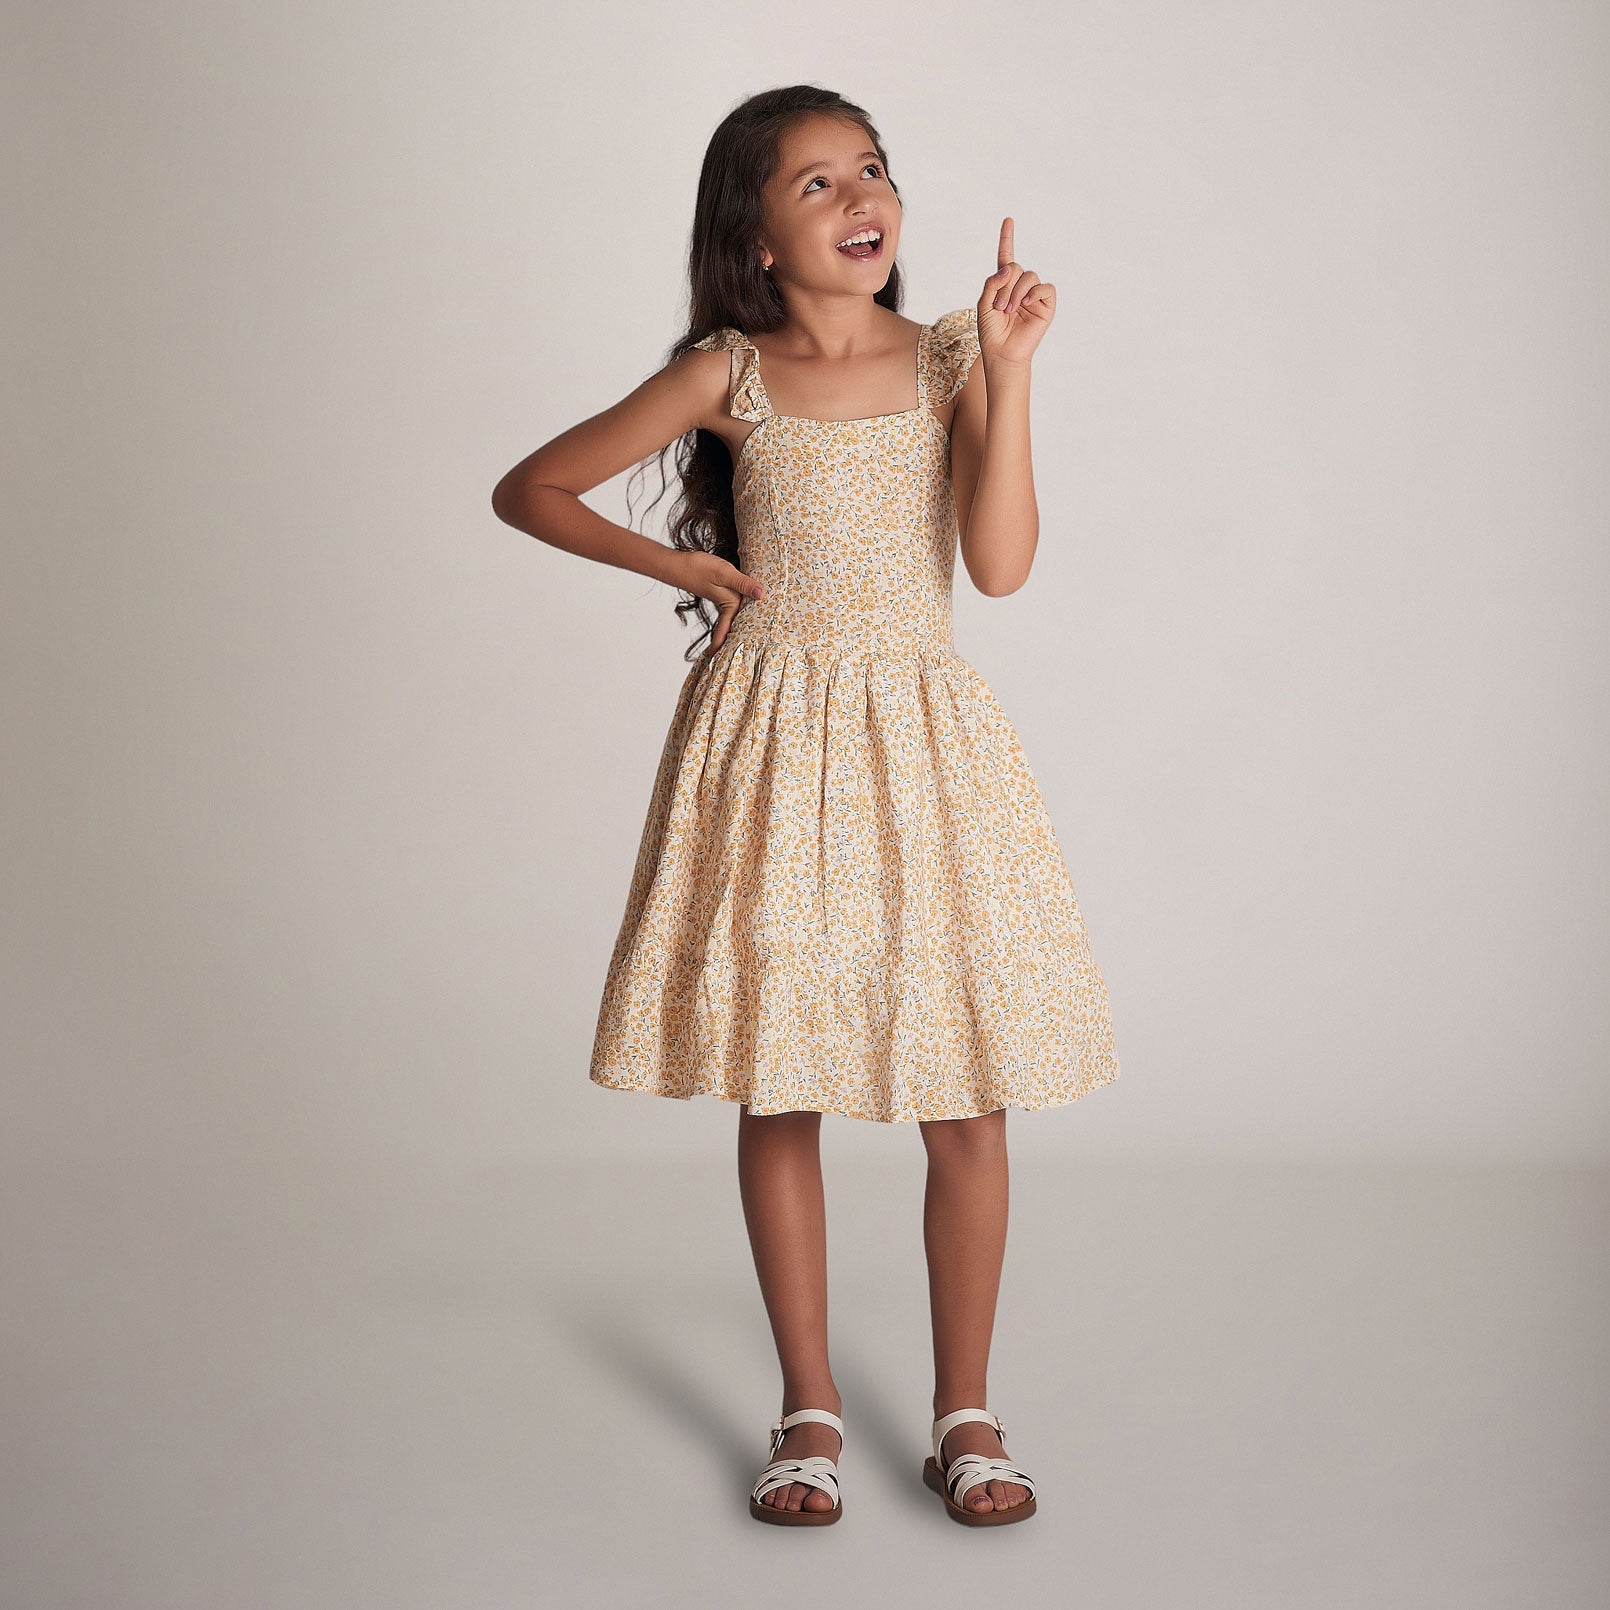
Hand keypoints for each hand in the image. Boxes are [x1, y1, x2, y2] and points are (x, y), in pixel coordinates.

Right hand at [675, 549, 766, 648]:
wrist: (678, 564)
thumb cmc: (698, 568)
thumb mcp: (724, 573)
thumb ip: (743, 584)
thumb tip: (762, 594)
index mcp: (729, 605)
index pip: (730, 632)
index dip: (731, 648)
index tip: (728, 663)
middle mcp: (726, 604)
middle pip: (733, 628)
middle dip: (737, 642)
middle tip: (745, 658)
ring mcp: (722, 599)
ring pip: (734, 617)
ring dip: (738, 628)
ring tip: (747, 642)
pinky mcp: (721, 591)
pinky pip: (733, 606)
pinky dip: (738, 612)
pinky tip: (743, 613)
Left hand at [977, 217, 1053, 366]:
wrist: (1002, 354)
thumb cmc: (991, 332)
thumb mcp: (983, 304)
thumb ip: (992, 282)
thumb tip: (1010, 267)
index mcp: (1004, 284)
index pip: (1006, 258)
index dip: (1007, 239)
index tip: (1008, 220)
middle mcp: (1020, 287)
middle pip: (1017, 267)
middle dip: (1005, 285)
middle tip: (999, 306)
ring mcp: (1034, 295)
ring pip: (1030, 276)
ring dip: (1016, 291)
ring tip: (1009, 310)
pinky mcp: (1046, 305)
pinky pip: (1045, 287)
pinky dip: (1035, 292)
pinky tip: (1026, 303)